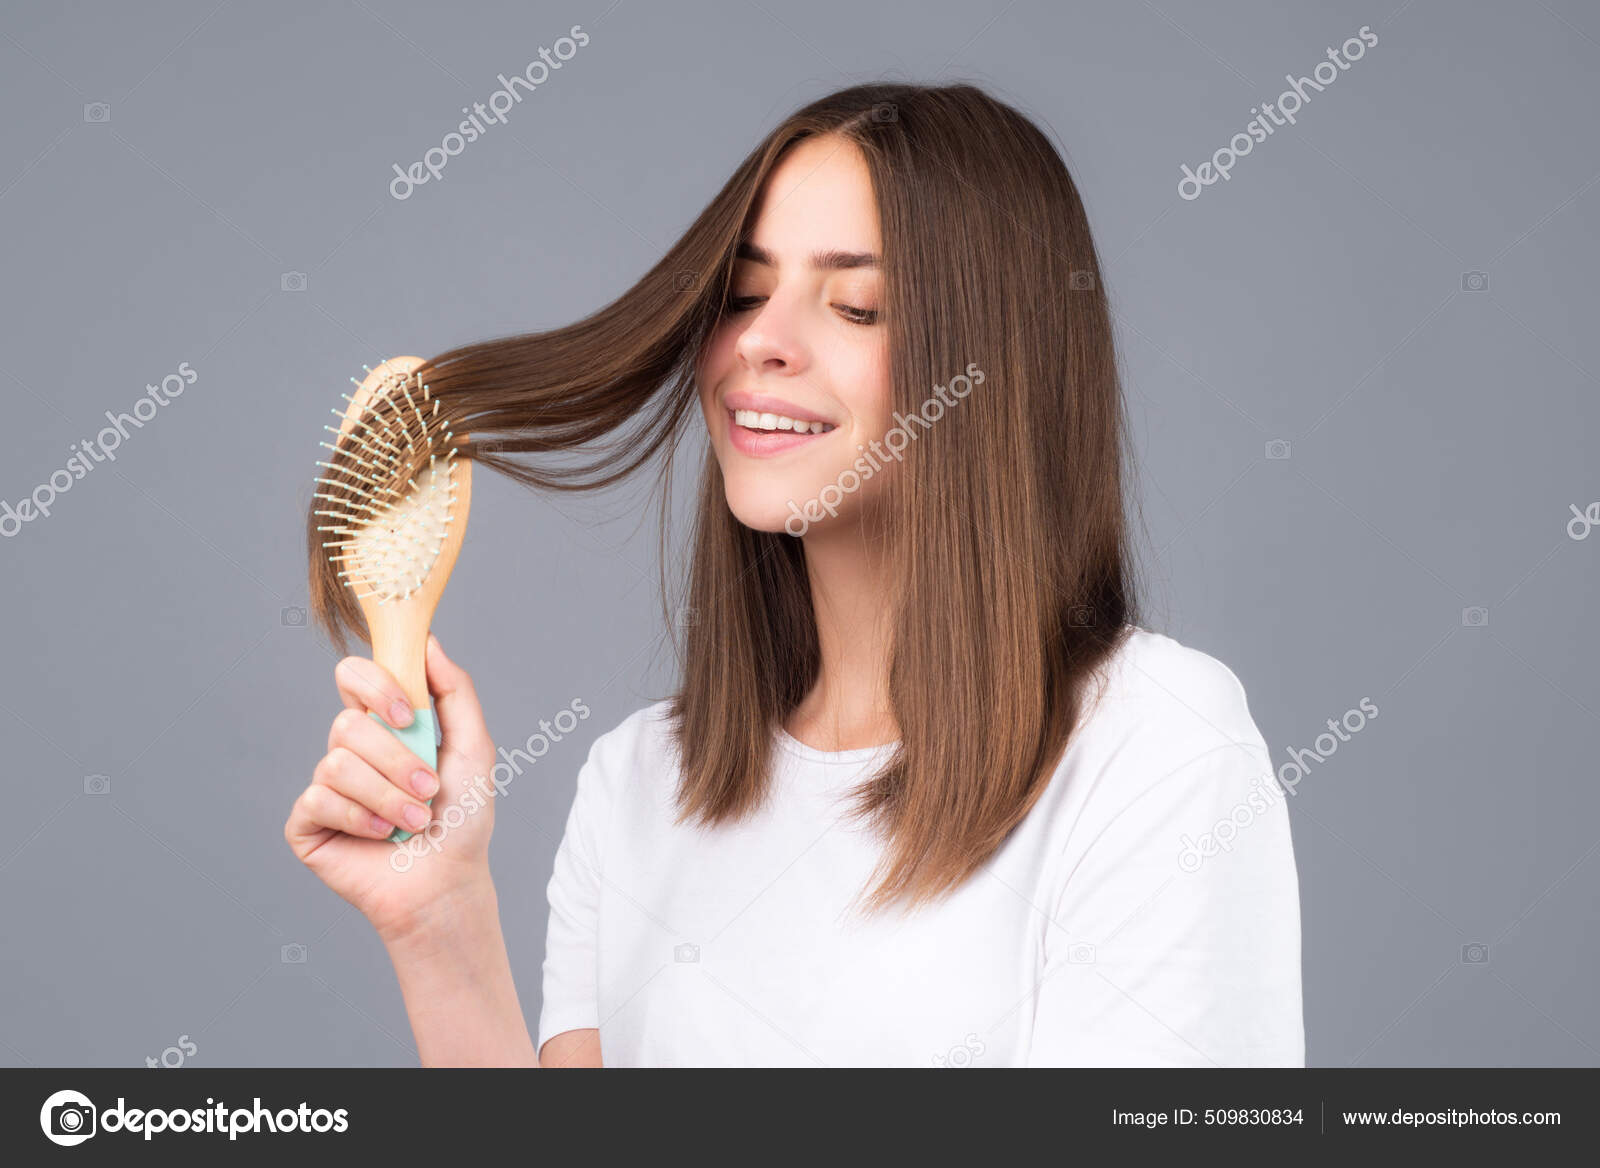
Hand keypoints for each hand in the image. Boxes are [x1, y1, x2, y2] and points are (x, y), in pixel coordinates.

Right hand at [284, 635, 498, 940]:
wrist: (447, 882)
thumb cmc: (462, 818)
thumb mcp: (474, 747)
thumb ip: (455, 691)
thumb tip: (428, 642)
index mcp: (383, 725)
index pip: (354, 676)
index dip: (375, 686)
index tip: (410, 716)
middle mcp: (349, 750)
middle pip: (347, 723)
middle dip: (396, 759)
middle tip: (429, 787)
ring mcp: (325, 786)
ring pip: (337, 763)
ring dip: (388, 795)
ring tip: (415, 819)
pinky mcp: (307, 823)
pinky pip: (318, 800)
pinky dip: (362, 819)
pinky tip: (384, 835)